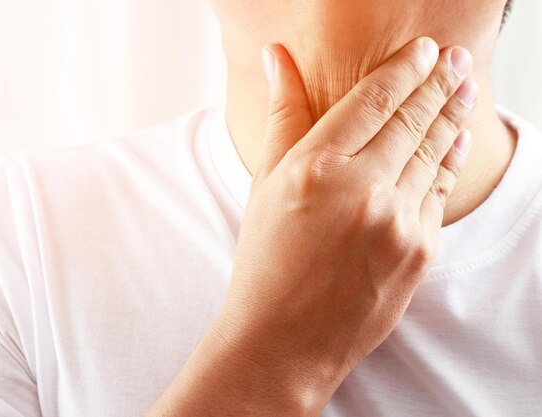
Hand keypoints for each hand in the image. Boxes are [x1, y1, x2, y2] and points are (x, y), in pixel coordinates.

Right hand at [146, 36, 476, 416]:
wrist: (284, 340)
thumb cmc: (264, 262)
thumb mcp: (265, 184)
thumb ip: (282, 116)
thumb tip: (276, 57)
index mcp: (315, 168)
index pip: (372, 101)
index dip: (403, 68)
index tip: (423, 50)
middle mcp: (361, 190)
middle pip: (412, 120)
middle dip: (438, 83)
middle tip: (456, 59)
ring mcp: (396, 222)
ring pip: (433, 154)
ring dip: (451, 117)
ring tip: (465, 90)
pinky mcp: (419, 251)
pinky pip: (438, 194)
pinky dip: (449, 163)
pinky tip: (456, 143)